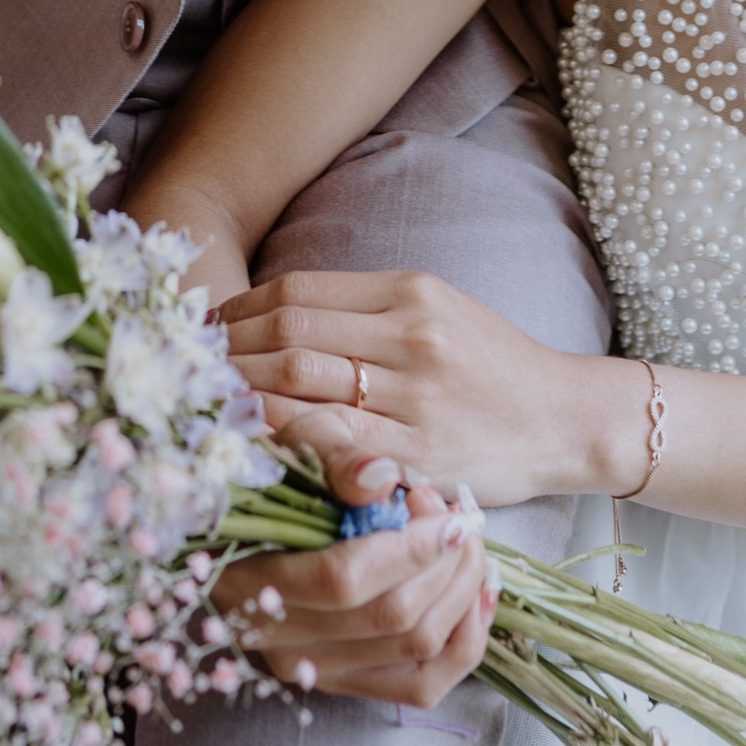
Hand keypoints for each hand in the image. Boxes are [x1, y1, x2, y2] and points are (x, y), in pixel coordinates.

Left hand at [216, 270, 609, 506]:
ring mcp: (414, 396)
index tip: (201, 335)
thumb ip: (364, 310)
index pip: (296, 293)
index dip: (237, 313)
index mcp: (407, 291)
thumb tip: (277, 319)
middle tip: (182, 377)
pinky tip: (252, 449)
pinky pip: (333, 443)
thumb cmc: (492, 366)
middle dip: (226, 355)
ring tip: (200, 410)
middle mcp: (408, 335)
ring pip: (301, 384)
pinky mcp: (419, 454)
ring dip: (241, 397)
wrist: (564, 417)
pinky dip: (283, 442)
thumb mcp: (436, 310)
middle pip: (288, 333)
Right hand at [221, 444, 494, 709]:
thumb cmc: (281, 475)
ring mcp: (318, 671)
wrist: (256, 522)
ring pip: (416, 650)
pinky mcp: (351, 685)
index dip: (409, 547)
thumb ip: (336, 459)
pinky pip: (422, 684)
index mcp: (253, 580)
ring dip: (461, 592)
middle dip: (445, 561)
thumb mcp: (298, 445)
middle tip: (458, 516)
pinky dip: (465, 641)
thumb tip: (379, 479)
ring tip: (467, 544)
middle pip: (391, 617)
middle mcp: (283, 641)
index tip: (447, 510)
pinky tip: (480, 596)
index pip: (344, 580)